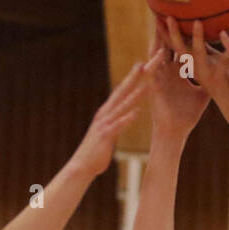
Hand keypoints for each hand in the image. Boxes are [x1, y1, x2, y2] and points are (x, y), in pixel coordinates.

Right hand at [68, 62, 147, 177]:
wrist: (82, 166)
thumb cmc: (96, 151)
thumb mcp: (108, 132)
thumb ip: (116, 122)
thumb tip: (125, 116)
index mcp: (106, 112)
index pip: (121, 91)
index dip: (131, 78)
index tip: (142, 65)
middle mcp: (105, 114)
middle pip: (121, 92)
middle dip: (133, 78)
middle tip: (144, 64)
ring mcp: (104, 124)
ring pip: (122, 107)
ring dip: (134, 96)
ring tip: (146, 85)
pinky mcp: (105, 136)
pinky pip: (118, 125)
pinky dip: (127, 118)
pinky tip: (136, 112)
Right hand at [147, 23, 208, 140]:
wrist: (174, 133)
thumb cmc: (186, 115)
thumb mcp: (203, 93)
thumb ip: (213, 78)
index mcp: (179, 71)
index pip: (182, 45)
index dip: (185, 31)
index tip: (191, 13)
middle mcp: (169, 71)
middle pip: (170, 44)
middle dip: (171, 27)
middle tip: (174, 6)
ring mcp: (161, 78)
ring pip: (160, 53)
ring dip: (163, 38)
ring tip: (165, 21)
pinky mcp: (156, 89)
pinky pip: (155, 73)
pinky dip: (156, 63)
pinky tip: (158, 53)